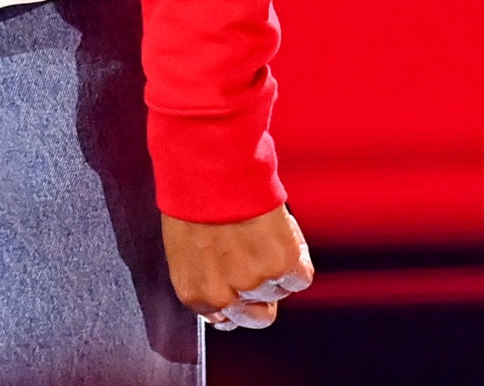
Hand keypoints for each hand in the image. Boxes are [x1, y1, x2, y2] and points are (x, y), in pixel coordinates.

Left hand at [162, 205, 314, 330]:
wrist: (209, 163)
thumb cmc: (191, 192)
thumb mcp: (183, 242)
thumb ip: (203, 272)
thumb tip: (224, 285)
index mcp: (194, 291)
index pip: (223, 318)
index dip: (237, 302)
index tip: (242, 289)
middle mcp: (224, 295)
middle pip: (256, 316)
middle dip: (260, 294)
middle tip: (256, 259)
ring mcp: (255, 282)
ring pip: (278, 290)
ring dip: (274, 265)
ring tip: (258, 229)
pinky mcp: (282, 266)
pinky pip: (300, 276)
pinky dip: (297, 257)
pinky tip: (280, 234)